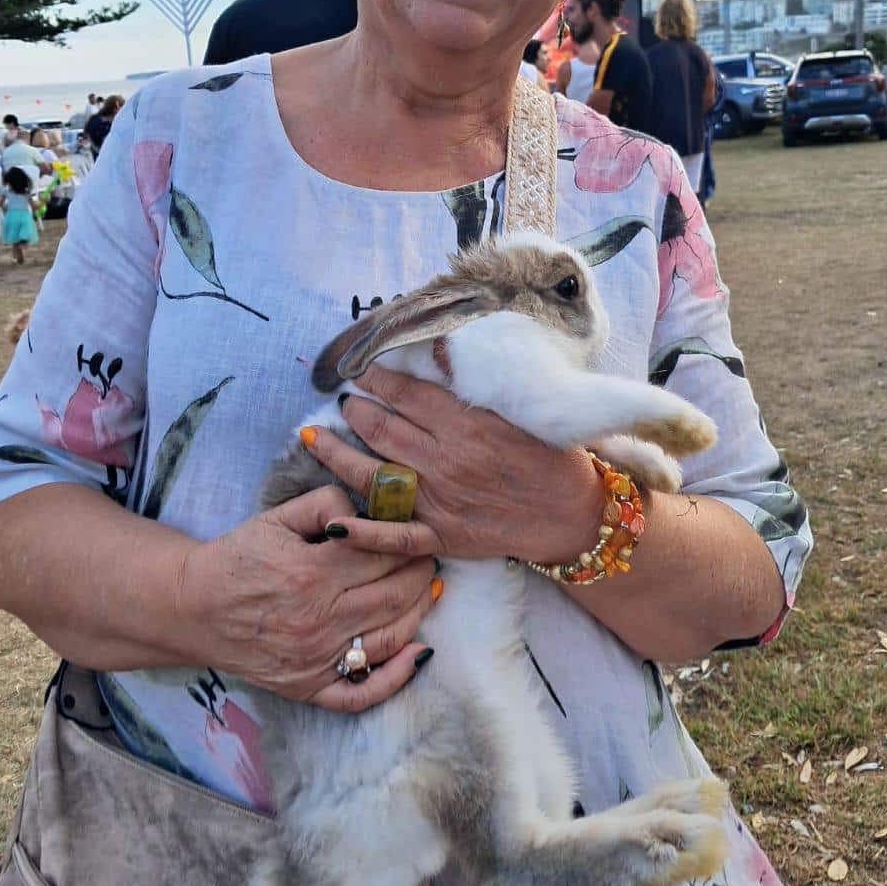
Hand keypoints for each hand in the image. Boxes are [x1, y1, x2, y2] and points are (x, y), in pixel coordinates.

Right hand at [176, 482, 442, 712]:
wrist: (192, 608)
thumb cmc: (238, 557)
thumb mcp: (277, 517)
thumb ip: (326, 503)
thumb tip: (370, 508)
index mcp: (310, 572)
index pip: (384, 555)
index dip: (410, 542)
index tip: (421, 534)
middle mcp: (316, 619)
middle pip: (395, 595)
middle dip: (421, 573)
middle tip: (429, 559)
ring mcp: (315, 659)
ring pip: (390, 637)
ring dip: (421, 612)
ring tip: (429, 590)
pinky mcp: (309, 687)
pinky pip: (362, 692)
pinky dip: (397, 677)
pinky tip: (419, 653)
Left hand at [304, 364, 603, 564]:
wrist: (572, 517)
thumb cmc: (550, 460)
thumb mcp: (518, 411)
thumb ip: (472, 386)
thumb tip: (437, 348)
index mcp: (466, 426)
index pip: (408, 394)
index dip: (380, 378)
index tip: (363, 368)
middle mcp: (446, 462)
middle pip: (382, 429)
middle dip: (356, 408)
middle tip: (344, 397)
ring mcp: (439, 502)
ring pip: (373, 475)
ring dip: (337, 453)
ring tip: (314, 437)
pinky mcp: (441, 536)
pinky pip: (392, 537)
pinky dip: (361, 532)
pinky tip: (333, 522)